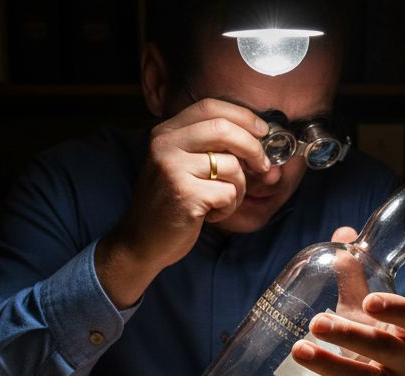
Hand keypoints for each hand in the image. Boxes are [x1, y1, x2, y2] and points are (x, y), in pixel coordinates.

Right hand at [95, 99, 270, 307]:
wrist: (141, 241)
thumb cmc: (171, 204)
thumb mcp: (184, 166)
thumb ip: (214, 149)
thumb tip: (263, 143)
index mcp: (166, 132)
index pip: (211, 107)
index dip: (243, 116)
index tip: (262, 131)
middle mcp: (165, 145)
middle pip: (224, 129)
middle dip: (253, 148)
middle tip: (263, 166)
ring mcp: (173, 169)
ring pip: (231, 166)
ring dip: (239, 188)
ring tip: (222, 200)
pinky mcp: (184, 195)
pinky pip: (228, 193)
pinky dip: (228, 207)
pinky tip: (211, 214)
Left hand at [291, 229, 404, 375]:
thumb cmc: (374, 341)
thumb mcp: (368, 312)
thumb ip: (355, 277)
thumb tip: (342, 234)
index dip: (396, 308)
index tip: (369, 300)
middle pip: (383, 348)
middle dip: (350, 335)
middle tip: (316, 322)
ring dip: (331, 364)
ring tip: (300, 350)